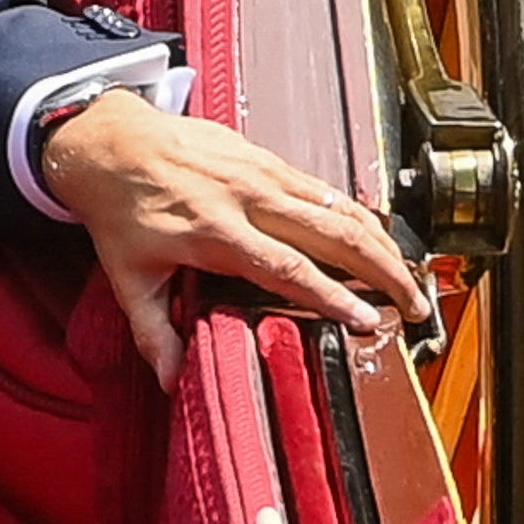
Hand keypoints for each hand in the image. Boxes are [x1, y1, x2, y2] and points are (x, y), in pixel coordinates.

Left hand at [40, 91, 432, 382]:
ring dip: (381, 243)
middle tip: (415, 305)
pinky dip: (357, 214)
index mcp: (216, 233)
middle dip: (382, 271)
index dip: (333, 297)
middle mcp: (248, 200)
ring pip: (338, 209)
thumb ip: (153, 333)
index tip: (367, 320)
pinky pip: (324, 189)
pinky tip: (379, 238)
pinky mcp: (268, 159)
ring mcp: (263, 175)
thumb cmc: (119, 210)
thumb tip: (171, 382)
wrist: (109, 142)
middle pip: (333, 236)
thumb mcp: (127, 278)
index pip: (289, 270)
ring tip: (410, 277)